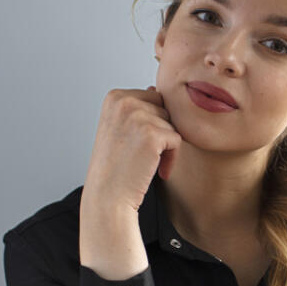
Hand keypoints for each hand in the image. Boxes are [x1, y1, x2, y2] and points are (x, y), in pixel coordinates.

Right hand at [79, 87, 181, 276]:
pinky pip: (178, 140)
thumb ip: (135, 108)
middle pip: (165, 109)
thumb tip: (154, 88)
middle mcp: (124, 101)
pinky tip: (158, 171)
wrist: (108, 197)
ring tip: (147, 164)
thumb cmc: (115, 167)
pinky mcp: (153, 133)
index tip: (137, 145)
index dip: (152, 124)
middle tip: (144, 156)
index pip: (153, 98)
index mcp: (114, 96)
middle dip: (161, 132)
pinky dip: (172, 158)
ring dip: (166, 147)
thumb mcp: (118, 129)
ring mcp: (138, 115)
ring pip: (172, 124)